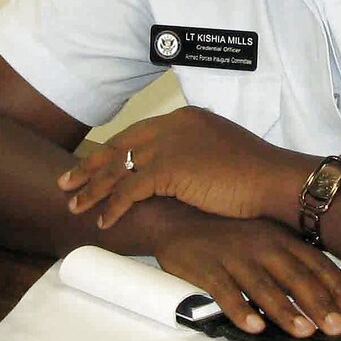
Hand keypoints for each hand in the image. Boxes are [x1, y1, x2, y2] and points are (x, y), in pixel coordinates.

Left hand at [58, 107, 307, 228]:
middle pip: (120, 146)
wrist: (275, 181)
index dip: (112, 153)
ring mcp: (170, 146)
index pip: (137, 134)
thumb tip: (179, 175)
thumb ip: (195, 155)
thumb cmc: (257, 175)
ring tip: (74, 206)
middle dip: (90, 167)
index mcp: (185, 119)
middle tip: (66, 181)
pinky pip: (130, 190)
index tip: (94, 165)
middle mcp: (173, 126)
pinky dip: (114, 208)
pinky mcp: (170, 169)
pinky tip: (104, 222)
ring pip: (119, 168)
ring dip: (93, 190)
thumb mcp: (221, 153)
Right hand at [155, 210, 340, 336]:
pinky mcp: (206, 268)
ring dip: (285, 310)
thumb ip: (290, 258)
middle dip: (319, 303)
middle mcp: (261, 244)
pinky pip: (225, 292)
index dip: (338, 286)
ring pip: (263, 286)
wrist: (177, 216)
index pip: (316, 263)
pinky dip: (240, 310)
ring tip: (304, 331)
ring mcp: (233, 256)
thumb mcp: (263, 236)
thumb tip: (325, 288)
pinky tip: (254, 327)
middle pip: (295, 277)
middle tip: (338, 328)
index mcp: (279, 237)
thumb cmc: (228, 231)